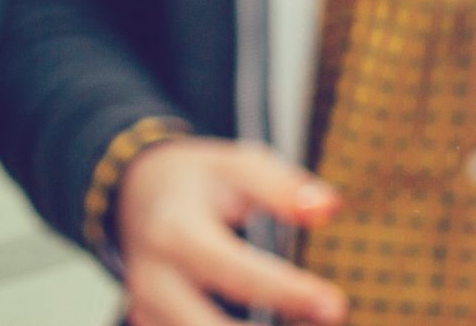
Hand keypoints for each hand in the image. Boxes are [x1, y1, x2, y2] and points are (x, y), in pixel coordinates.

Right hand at [115, 137, 343, 325]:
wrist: (139, 192)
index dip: (286, 293)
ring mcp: (144, 308)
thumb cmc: (203, 180)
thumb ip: (283, 187)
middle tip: (329, 324)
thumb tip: (327, 209)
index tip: (336, 308)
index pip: (235, 271)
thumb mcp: (239, 165)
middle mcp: (152, 279)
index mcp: (175, 231)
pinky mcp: (148, 322)